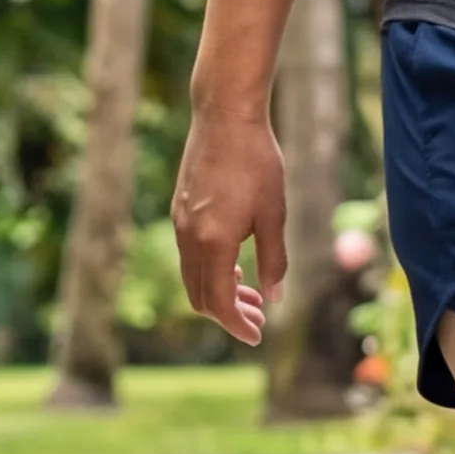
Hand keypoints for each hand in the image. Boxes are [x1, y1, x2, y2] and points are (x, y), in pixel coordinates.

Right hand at [169, 107, 287, 345]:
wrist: (225, 117)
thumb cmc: (257, 162)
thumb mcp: (274, 214)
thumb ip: (273, 260)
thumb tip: (274, 298)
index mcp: (213, 241)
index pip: (219, 302)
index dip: (237, 325)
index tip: (257, 336)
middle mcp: (189, 236)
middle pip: (200, 296)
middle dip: (228, 314)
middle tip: (259, 319)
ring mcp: (180, 223)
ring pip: (192, 277)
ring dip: (219, 293)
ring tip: (252, 295)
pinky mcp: (180, 210)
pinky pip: (189, 256)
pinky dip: (210, 271)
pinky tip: (236, 265)